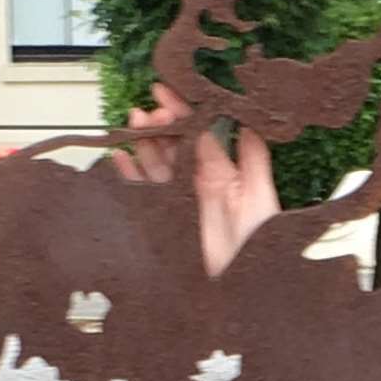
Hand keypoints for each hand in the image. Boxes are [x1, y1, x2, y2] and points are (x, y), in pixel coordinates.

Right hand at [111, 81, 279, 276]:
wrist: (244, 288)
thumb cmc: (260, 246)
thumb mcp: (260, 198)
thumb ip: (253, 160)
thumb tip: (249, 121)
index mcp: (224, 173)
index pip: (199, 134)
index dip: (183, 112)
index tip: (167, 91)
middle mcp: (198, 183)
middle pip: (173, 146)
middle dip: (159, 125)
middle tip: (148, 111)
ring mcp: (180, 201)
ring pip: (156, 164)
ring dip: (144, 142)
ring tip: (134, 122)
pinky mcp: (165, 220)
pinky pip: (142, 193)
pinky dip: (129, 175)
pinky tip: (119, 158)